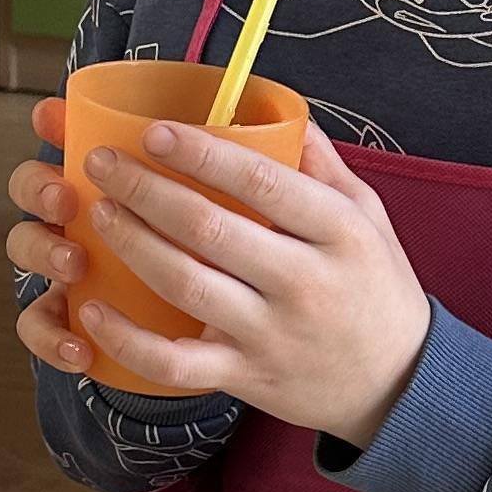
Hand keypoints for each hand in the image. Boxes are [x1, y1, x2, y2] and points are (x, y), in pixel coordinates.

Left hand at [9, 103, 432, 446]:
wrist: (398, 383)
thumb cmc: (377, 288)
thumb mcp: (368, 217)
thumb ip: (321, 163)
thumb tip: (273, 108)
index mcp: (338, 231)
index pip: (262, 182)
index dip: (201, 154)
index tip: (155, 132)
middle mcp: (305, 282)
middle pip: (210, 229)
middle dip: (146, 190)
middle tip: (102, 163)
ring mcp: (272, 334)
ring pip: (185, 287)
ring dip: (132, 246)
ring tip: (99, 213)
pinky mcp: (246, 377)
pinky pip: (174, 364)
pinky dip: (127, 339)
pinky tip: (93, 309)